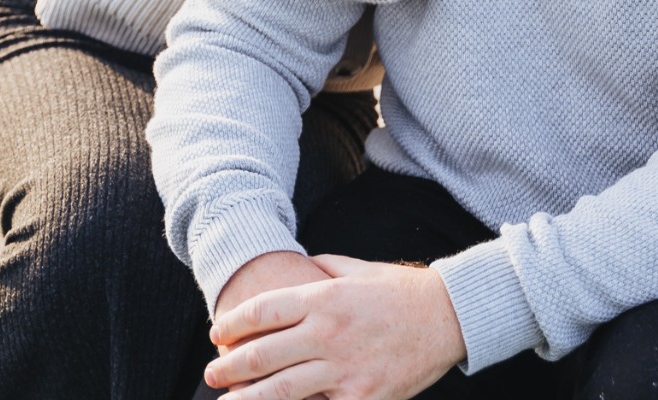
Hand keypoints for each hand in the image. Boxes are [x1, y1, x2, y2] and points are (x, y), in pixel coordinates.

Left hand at [207, 252, 465, 399]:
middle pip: (262, 355)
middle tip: (210, 374)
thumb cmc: (400, 291)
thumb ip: (321, 270)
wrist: (447, 318)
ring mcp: (344, 370)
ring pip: (280, 391)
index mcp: (324, 298)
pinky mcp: (361, 398)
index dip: (232, 323)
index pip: (263, 311)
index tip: (216, 334)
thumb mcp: (356, 269)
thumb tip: (295, 271)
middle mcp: (328, 333)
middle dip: (229, 366)